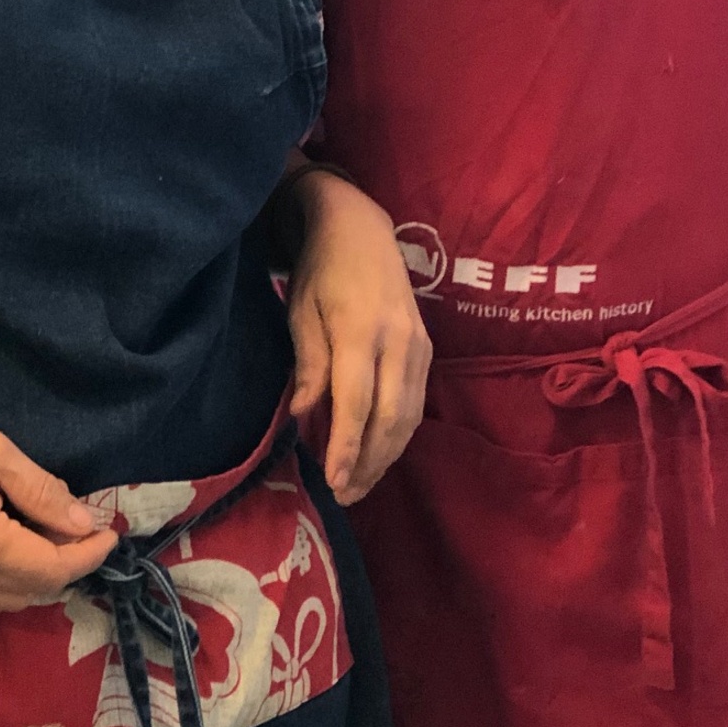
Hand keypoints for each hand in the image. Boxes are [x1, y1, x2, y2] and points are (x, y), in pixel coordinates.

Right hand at [0, 387, 117, 611]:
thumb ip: (40, 491)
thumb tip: (81, 521)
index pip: (50, 568)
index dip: (87, 555)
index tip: (110, 532)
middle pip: (32, 590)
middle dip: (68, 565)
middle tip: (85, 528)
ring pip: (8, 598)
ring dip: (41, 576)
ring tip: (57, 536)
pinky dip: (12, 579)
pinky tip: (20, 544)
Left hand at [286, 166, 431, 504]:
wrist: (360, 230)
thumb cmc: (321, 272)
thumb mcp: (300, 312)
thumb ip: (308, 365)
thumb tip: (302, 417)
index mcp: (359, 330)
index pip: (356, 402)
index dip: (346, 447)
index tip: (333, 484)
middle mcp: (397, 340)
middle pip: (390, 418)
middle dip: (369, 463)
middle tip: (345, 496)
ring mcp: (418, 344)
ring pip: (410, 416)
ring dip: (386, 456)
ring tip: (359, 484)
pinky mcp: (426, 347)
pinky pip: (417, 401)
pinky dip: (399, 432)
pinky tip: (378, 449)